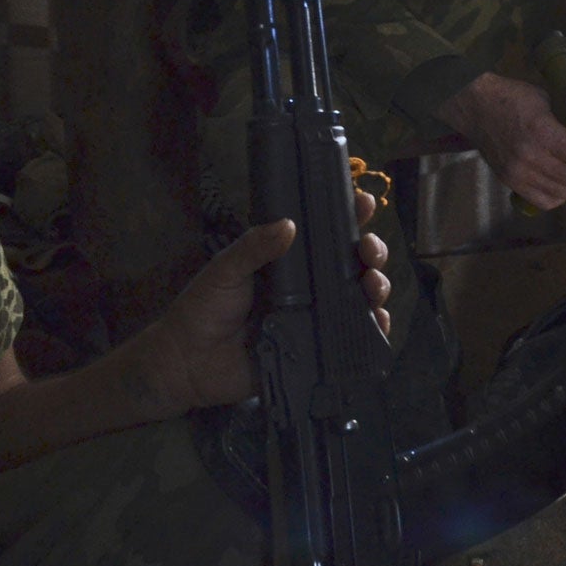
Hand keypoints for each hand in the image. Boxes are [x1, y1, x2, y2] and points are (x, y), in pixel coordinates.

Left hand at [129, 193, 392, 414]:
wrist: (188, 363)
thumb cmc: (204, 308)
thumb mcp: (225, 269)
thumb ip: (254, 247)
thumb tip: (289, 225)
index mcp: (288, 262)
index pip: (325, 233)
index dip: (349, 216)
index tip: (363, 202)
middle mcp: (309, 287)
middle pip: (353, 263)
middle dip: (372, 251)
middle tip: (368, 250)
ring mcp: (315, 317)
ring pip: (360, 297)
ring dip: (377, 286)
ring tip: (372, 284)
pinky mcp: (317, 350)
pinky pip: (353, 338)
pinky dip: (373, 329)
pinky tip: (377, 321)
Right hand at [434, 72, 565, 210]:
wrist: (475, 107)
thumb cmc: (516, 98)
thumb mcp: (553, 100)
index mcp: (543, 130)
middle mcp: (531, 155)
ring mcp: (519, 172)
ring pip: (563, 193)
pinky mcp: (510, 182)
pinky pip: (544, 202)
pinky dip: (557, 195)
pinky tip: (557, 182)